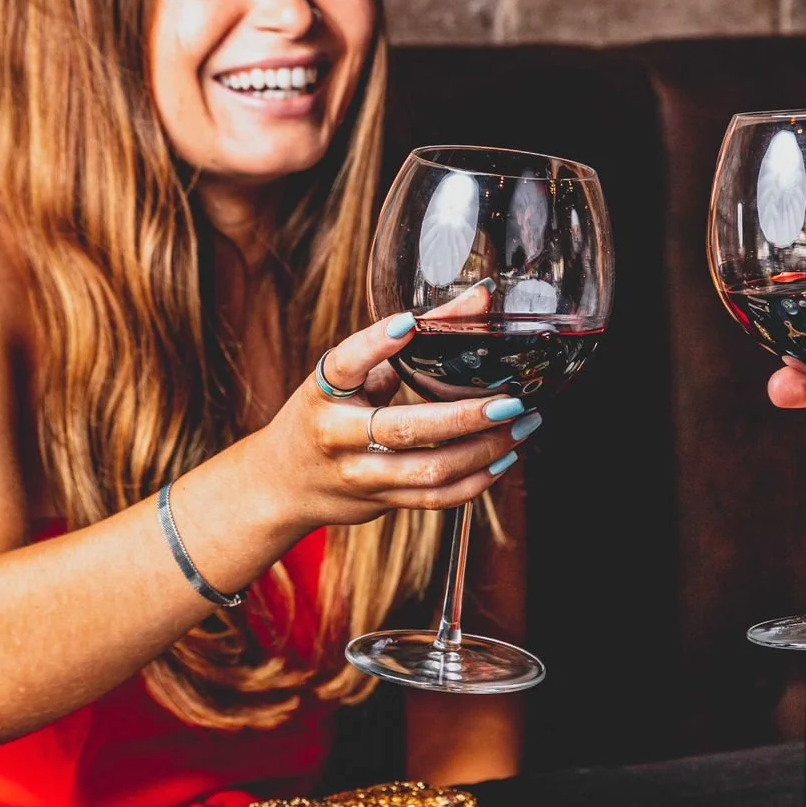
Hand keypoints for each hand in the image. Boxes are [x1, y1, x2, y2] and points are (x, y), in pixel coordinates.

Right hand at [271, 315, 531, 527]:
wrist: (283, 484)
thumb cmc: (325, 416)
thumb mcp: (346, 378)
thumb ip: (396, 347)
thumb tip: (475, 303)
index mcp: (323, 395)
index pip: (346, 364)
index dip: (376, 343)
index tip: (410, 322)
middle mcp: (337, 437)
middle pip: (404, 429)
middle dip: (465, 416)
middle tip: (511, 401)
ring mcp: (360, 476)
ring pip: (429, 470)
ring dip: (484, 450)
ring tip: (522, 426)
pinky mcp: (380, 503)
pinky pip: (435, 499)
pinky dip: (475, 481)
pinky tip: (503, 458)